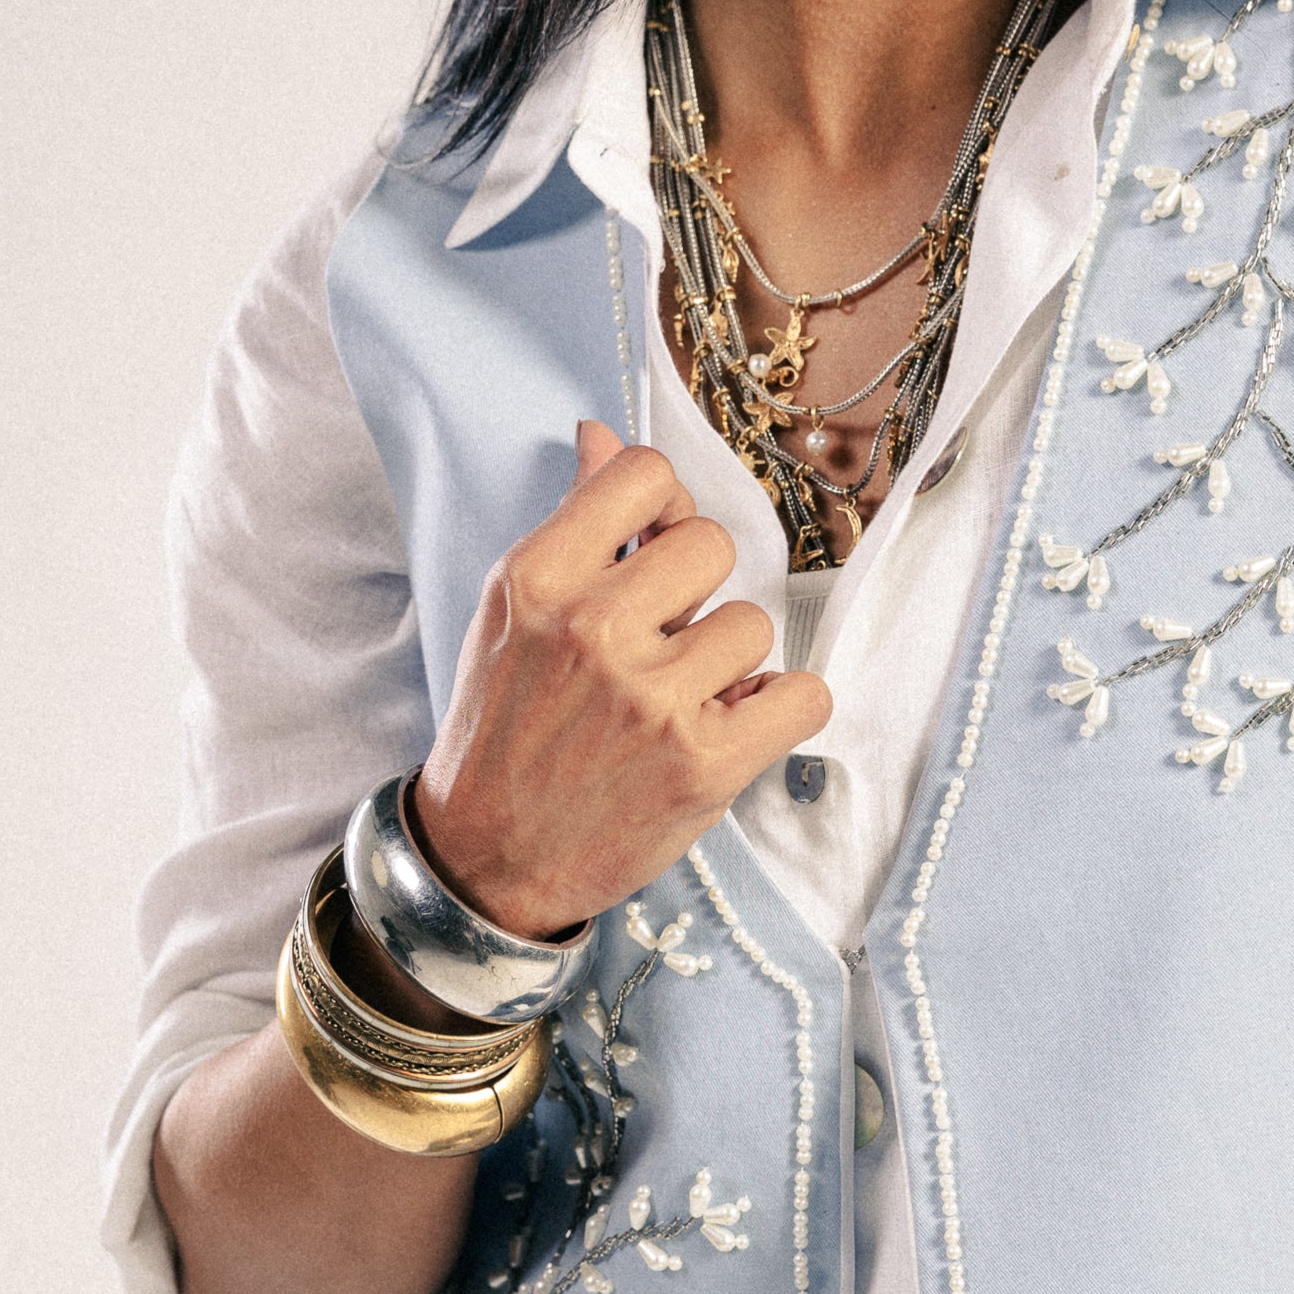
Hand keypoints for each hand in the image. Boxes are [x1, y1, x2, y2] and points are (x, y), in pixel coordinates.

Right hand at [414, 421, 831, 937]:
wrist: (488, 857)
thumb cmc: (505, 729)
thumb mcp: (514, 614)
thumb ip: (574, 526)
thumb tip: (604, 436)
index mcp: (540, 578)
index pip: (645, 477)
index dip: (664, 511)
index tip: (654, 553)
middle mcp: (595, 630)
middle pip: (712, 545)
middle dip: (697, 592)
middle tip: (662, 644)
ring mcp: (652, 699)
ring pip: (754, 625)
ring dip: (730, 663)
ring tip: (681, 701)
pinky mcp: (704, 763)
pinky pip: (805, 695)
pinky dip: (782, 711)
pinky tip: (737, 727)